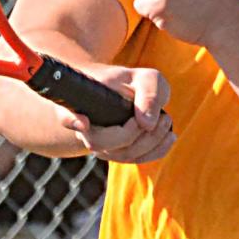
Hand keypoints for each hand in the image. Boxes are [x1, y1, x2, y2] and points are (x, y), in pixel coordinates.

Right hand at [52, 63, 174, 163]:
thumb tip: (146, 123)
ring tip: (167, 119)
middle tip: (163, 116)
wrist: (118, 90)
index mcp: (81, 105)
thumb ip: (148, 93)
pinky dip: (156, 151)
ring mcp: (100, 146)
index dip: (72, 120)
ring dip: (153, 142)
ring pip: (125, 155)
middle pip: (109, 144)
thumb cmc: (129, 81)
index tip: (84, 121)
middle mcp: (85, 131)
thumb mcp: (143, 78)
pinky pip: (135, 160)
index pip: (69, 117)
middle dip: (140, 135)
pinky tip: (170, 136)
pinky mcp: (115, 154)